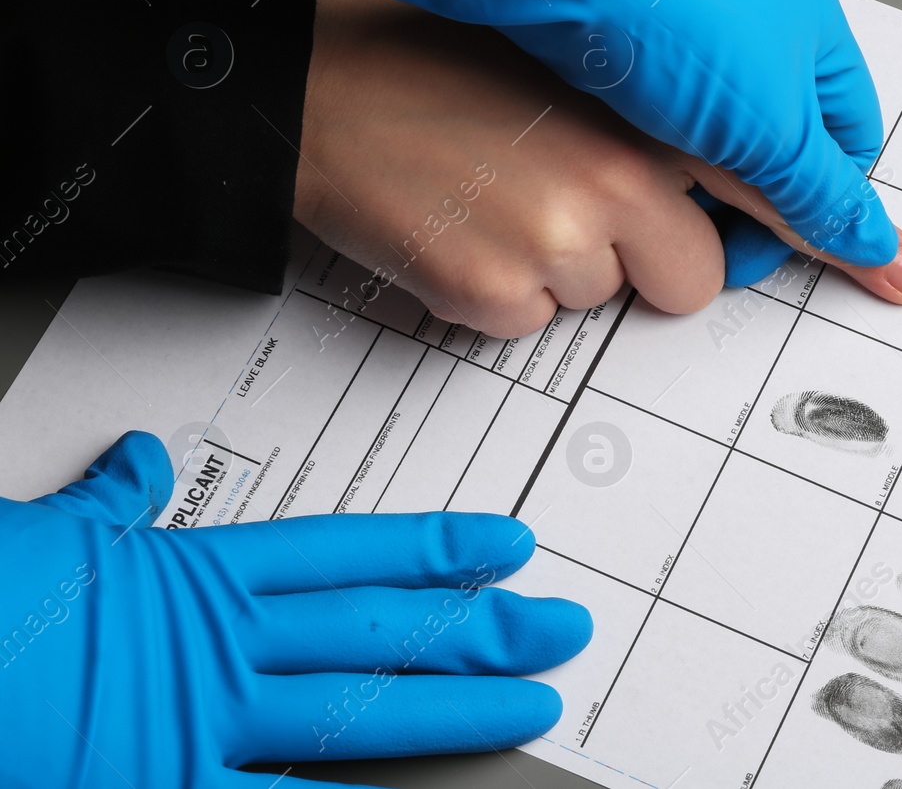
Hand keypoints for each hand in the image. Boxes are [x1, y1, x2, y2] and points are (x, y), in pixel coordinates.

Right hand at [0, 431, 590, 787]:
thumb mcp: (42, 535)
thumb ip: (110, 502)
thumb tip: (144, 460)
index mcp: (198, 578)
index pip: (348, 557)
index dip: (435, 552)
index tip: (506, 547)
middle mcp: (220, 651)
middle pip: (378, 634)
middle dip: (478, 630)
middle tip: (562, 626)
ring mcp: (199, 729)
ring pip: (356, 716)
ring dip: (450, 712)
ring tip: (529, 706)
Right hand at [298, 0, 901, 338]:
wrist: (322, 94)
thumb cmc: (442, 70)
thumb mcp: (575, 71)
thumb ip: (659, 123)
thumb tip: (720, 190)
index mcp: (647, 110)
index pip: (769, 184)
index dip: (835, 233)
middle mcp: (618, 173)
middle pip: (694, 275)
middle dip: (646, 257)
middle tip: (566, 199)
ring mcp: (559, 240)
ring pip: (610, 301)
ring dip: (565, 272)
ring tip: (498, 196)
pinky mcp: (497, 296)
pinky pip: (537, 328)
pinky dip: (504, 297)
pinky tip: (462, 230)